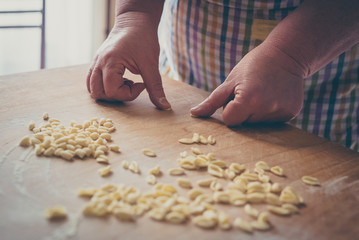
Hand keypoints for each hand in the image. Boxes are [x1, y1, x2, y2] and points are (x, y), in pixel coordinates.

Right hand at [86, 13, 170, 109]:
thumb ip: (155, 87)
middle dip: (117, 96)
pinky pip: (92, 80)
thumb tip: (165, 107)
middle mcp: (99, 62)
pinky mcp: (97, 62)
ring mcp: (96, 62)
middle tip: (132, 86)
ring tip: (125, 83)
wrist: (135, 21)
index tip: (142, 85)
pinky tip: (120, 80)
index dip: (129, 94)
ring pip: (92, 88)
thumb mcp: (151, 65)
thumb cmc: (143, 39)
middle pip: (98, 93)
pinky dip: (104, 86)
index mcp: (110, 62)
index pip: (111, 91)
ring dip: (109, 92)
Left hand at [190, 44, 304, 125]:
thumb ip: (212, 101)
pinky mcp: (291, 113)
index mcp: (249, 100)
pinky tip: (273, 96)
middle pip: (244, 123)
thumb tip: (193, 114)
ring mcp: (280, 112)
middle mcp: (266, 109)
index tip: (236, 95)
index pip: (229, 120)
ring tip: (263, 92)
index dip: (229, 109)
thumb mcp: (230, 81)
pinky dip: (269, 112)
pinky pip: (272, 121)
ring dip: (256, 112)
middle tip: (251, 91)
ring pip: (257, 123)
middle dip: (242, 111)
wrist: (287, 54)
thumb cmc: (253, 65)